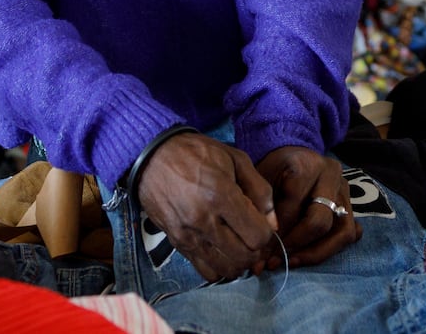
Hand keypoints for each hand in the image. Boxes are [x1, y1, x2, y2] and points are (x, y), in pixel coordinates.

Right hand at [135, 131, 279, 281]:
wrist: (153, 157)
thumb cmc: (197, 154)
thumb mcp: (236, 159)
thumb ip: (260, 190)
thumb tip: (273, 224)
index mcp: (221, 195)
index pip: (257, 236)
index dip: (267, 234)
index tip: (264, 225)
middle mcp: (203, 220)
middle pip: (244, 257)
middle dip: (257, 251)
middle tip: (255, 237)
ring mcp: (188, 235)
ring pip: (226, 269)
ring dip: (240, 262)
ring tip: (240, 245)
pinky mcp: (176, 243)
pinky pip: (205, 272)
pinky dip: (220, 267)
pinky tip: (223, 251)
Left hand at [256, 146, 361, 267]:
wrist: (291, 155)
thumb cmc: (273, 170)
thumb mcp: (261, 182)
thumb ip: (263, 213)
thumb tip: (263, 256)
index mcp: (307, 165)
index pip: (293, 207)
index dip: (275, 235)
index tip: (259, 257)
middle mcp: (332, 176)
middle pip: (320, 222)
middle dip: (295, 246)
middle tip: (274, 261)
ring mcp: (345, 191)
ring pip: (342, 232)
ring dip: (316, 254)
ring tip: (291, 262)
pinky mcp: (350, 205)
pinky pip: (350, 233)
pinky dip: (332, 248)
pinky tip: (308, 254)